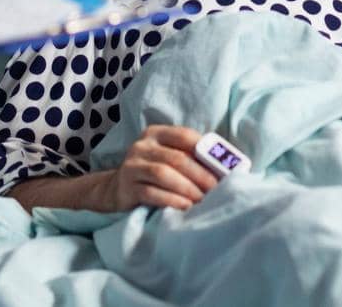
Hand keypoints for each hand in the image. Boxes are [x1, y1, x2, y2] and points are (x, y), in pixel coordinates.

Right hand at [94, 124, 218, 211]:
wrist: (116, 190)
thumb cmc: (152, 173)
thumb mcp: (167, 157)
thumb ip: (189, 156)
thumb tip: (225, 164)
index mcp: (156, 133)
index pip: (184, 136)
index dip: (205, 151)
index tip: (222, 168)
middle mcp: (142, 146)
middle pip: (177, 158)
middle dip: (200, 175)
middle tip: (216, 189)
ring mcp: (132, 166)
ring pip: (164, 174)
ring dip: (187, 188)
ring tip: (202, 200)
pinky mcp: (126, 187)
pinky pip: (152, 193)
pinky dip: (172, 200)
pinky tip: (185, 207)